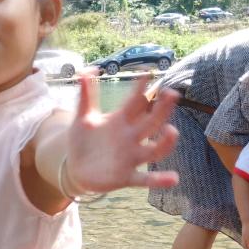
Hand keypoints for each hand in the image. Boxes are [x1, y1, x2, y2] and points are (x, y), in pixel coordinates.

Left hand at [62, 74, 179, 193]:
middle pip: (152, 121)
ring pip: (155, 150)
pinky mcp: (126, 176)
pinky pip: (145, 179)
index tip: (146, 73)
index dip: (140, 88)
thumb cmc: (82, 141)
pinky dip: (159, 179)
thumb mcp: (83, 117)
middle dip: (162, 109)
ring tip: (171, 132)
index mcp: (121, 120)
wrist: (74, 168)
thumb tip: (85, 69)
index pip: (134, 101)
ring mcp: (131, 157)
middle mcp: (131, 137)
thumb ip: (86, 95)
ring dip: (166, 142)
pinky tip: (174, 179)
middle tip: (171, 94)